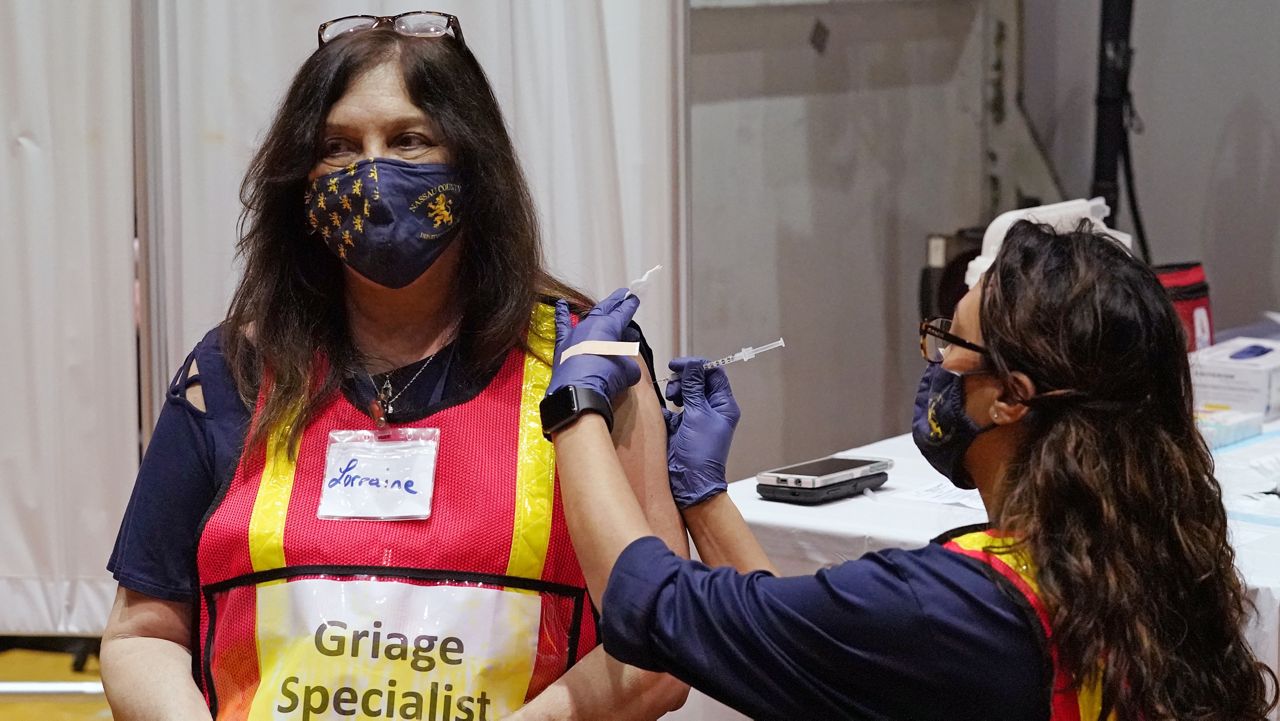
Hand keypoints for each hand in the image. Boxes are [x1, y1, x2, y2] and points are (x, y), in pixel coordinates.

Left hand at [549, 288, 641, 401]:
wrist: (579, 390)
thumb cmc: (606, 377)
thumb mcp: (629, 370)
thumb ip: (631, 362)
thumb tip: (627, 363)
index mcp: (610, 326)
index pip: (623, 312)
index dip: (630, 306)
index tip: (634, 299)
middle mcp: (591, 326)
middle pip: (606, 309)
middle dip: (615, 301)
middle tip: (623, 295)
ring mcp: (576, 334)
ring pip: (587, 316)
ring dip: (595, 311)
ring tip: (602, 306)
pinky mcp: (562, 345)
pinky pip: (562, 325)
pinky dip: (562, 314)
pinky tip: (560, 304)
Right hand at [663, 357, 740, 508]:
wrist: (690, 481)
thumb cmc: (702, 454)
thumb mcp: (697, 415)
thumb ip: (693, 388)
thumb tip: (692, 366)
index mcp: (724, 405)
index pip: (714, 374)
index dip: (697, 366)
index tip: (679, 365)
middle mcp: (711, 409)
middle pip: (698, 381)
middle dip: (683, 380)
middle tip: (675, 389)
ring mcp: (696, 417)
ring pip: (685, 392)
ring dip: (675, 391)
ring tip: (671, 400)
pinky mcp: (681, 426)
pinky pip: (673, 409)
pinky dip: (667, 407)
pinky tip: (664, 412)